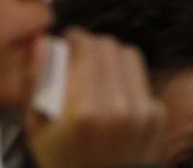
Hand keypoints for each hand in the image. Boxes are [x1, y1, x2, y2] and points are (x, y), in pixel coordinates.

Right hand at [25, 29, 166, 167]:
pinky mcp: (157, 116)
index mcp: (84, 110)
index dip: (74, 38)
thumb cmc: (63, 162)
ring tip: (98, 75)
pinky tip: (113, 100)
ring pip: (129, 56)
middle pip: (109, 46)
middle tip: (80, 57)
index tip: (68, 42)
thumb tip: (43, 42)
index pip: (86, 46)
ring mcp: (142, 112)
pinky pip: (141, 81)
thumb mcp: (35, 128)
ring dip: (111, 59)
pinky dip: (126, 83)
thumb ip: (35, 81)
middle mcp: (118, 107)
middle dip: (92, 46)